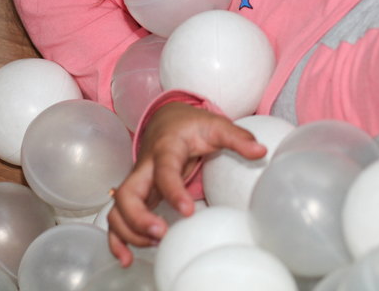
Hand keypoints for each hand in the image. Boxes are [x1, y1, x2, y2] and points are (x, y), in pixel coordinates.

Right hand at [106, 102, 266, 265]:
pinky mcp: (135, 196)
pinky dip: (117, 240)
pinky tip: (128, 259)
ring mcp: (137, 183)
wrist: (167, 119)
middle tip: (161, 234)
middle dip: (139, 218)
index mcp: (166, 149)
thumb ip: (237, 137)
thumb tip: (260, 151)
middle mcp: (145, 167)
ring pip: (118, 210)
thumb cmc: (191, 125)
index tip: (187, 211)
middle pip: (127, 194)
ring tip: (154, 244)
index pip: (164, 171)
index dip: (172, 191)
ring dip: (129, 232)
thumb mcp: (215, 125)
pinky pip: (117, 218)